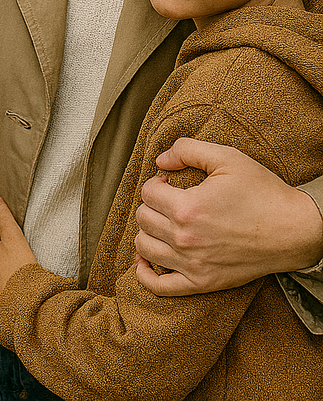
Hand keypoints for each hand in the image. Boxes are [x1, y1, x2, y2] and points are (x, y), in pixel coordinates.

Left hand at [134, 138, 322, 295]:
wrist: (293, 230)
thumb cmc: (261, 191)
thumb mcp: (227, 157)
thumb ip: (187, 149)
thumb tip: (160, 160)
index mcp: (188, 208)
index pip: (148, 192)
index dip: (157, 181)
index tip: (171, 181)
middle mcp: (185, 239)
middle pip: (143, 218)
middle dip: (152, 203)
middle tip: (170, 199)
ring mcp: (192, 265)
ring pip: (144, 247)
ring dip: (148, 231)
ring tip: (163, 222)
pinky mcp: (202, 283)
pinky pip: (159, 286)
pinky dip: (145, 274)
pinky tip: (145, 261)